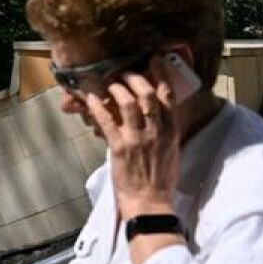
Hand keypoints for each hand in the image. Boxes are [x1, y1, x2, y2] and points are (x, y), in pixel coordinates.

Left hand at [83, 55, 180, 220]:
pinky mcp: (120, 147)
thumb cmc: (160, 180)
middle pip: (146, 94)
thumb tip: (155, 114)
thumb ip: (164, 130)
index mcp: (171, 131)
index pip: (169, 96)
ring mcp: (138, 138)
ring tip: (109, 84)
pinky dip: (97, 107)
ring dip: (116, 89)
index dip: (161, 74)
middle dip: (135, 78)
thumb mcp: (170, 150)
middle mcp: (156, 131)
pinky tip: (91, 99)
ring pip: (127, 103)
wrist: (151, 203)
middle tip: (125, 73)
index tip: (155, 60)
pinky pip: (106, 121)